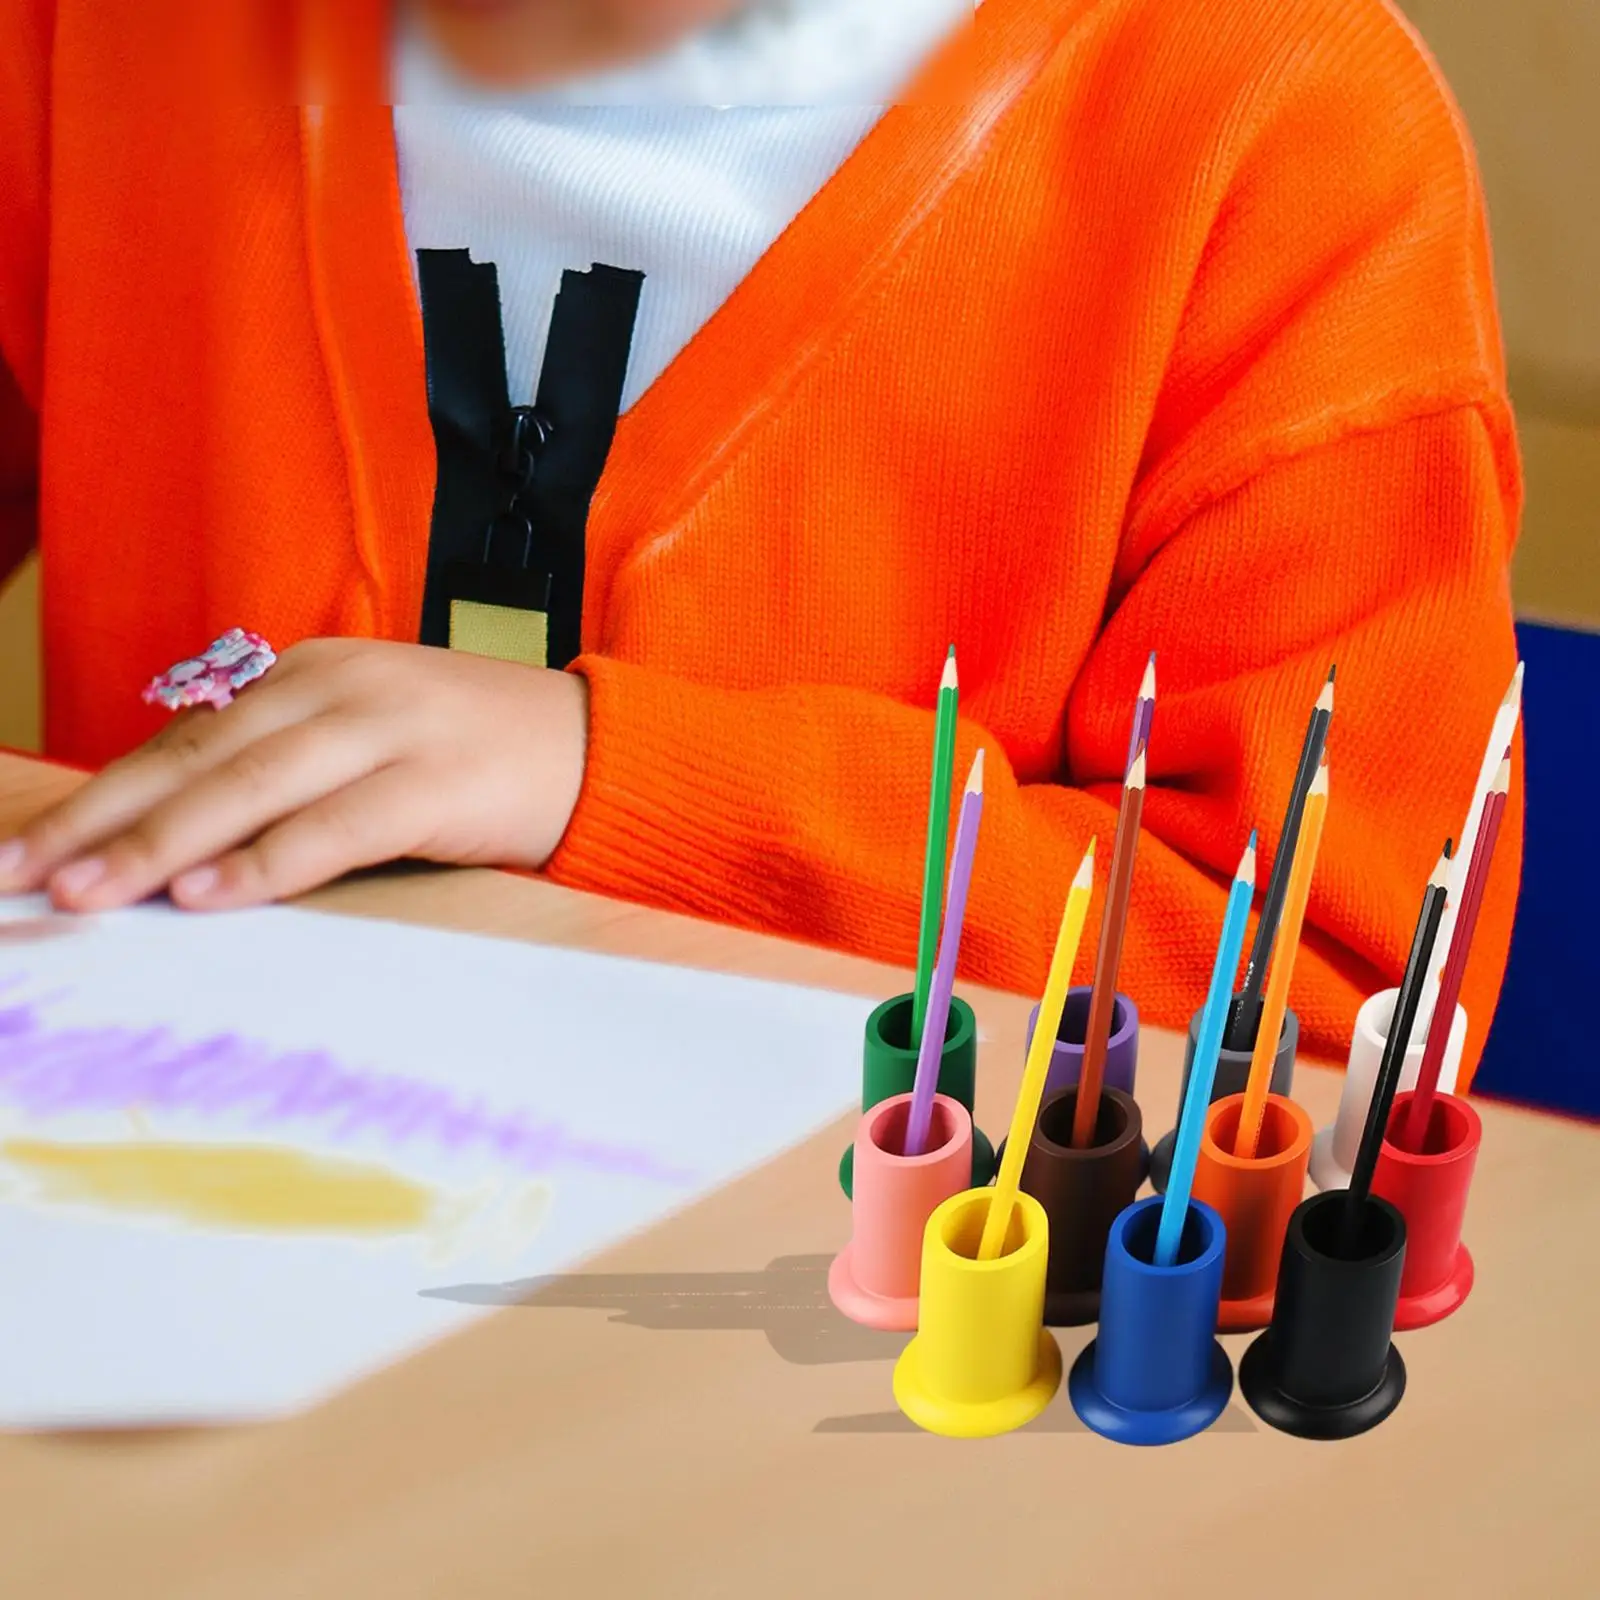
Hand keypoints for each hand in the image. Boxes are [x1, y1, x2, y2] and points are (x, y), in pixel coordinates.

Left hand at [0, 639, 589, 912]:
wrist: (597, 746)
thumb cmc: (473, 756)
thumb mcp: (368, 740)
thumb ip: (287, 768)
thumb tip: (176, 835)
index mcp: (311, 675)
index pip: (186, 740)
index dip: (103, 795)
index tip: (33, 848)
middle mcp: (340, 688)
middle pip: (201, 759)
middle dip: (106, 821)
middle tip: (31, 877)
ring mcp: (391, 728)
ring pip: (255, 786)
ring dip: (165, 843)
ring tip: (92, 892)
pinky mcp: (439, 780)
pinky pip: (338, 825)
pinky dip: (270, 859)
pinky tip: (211, 892)